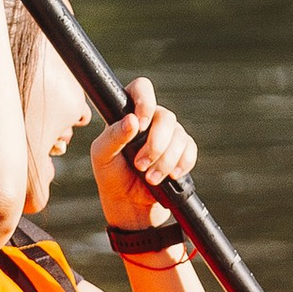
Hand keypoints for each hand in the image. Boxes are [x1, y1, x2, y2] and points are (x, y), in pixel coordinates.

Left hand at [94, 77, 197, 234]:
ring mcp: (169, 134)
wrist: (130, 203)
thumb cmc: (111, 174)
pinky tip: (170, 176)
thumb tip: (132, 120)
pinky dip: (181, 164)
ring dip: (165, 161)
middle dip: (155, 144)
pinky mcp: (183, 150)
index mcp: (128, 112)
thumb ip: (113, 136)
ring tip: (151, 179)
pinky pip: (190, 150)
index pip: (141, 88)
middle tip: (140, 165)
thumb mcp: (102, 156)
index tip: (140, 124)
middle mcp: (151, 119)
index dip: (145, 102)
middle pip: (165, 116)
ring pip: (179, 135)